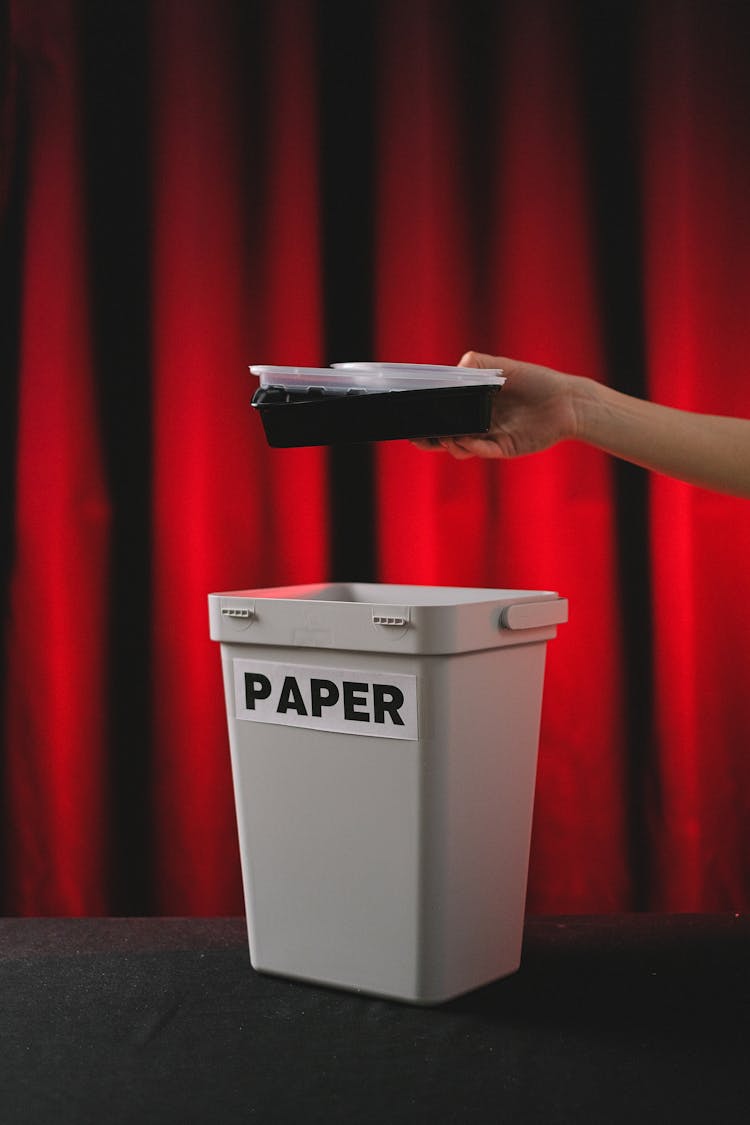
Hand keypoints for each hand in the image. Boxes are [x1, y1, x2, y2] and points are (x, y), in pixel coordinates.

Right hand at [414, 351, 586, 459]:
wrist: (567, 402)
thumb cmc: (536, 381)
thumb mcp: (503, 367)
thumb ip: (476, 364)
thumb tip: (452, 371)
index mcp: (473, 401)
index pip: (443, 410)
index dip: (425, 414)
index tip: (410, 413)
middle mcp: (478, 420)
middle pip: (445, 433)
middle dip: (428, 437)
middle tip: (415, 436)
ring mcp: (489, 436)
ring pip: (460, 445)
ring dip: (448, 443)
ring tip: (443, 437)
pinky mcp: (503, 448)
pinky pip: (482, 450)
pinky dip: (470, 446)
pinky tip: (463, 441)